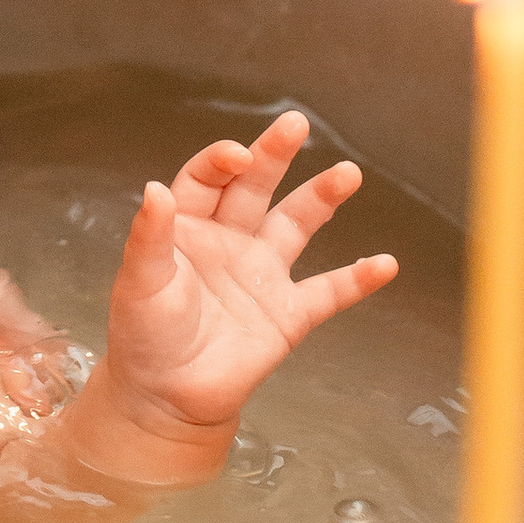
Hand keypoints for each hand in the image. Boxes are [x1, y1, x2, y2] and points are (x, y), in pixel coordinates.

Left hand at [74, 112, 396, 482]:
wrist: (166, 398)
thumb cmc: (144, 336)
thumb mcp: (138, 281)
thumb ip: (149, 236)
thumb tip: (154, 188)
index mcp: (188, 226)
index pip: (208, 178)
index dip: (223, 161)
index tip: (237, 155)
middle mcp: (229, 240)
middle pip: (255, 186)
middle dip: (275, 155)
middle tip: (295, 124)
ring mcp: (262, 274)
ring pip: (297, 225)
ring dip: (322, 199)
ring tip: (348, 173)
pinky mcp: (288, 314)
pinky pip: (329, 291)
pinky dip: (357, 279)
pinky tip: (384, 264)